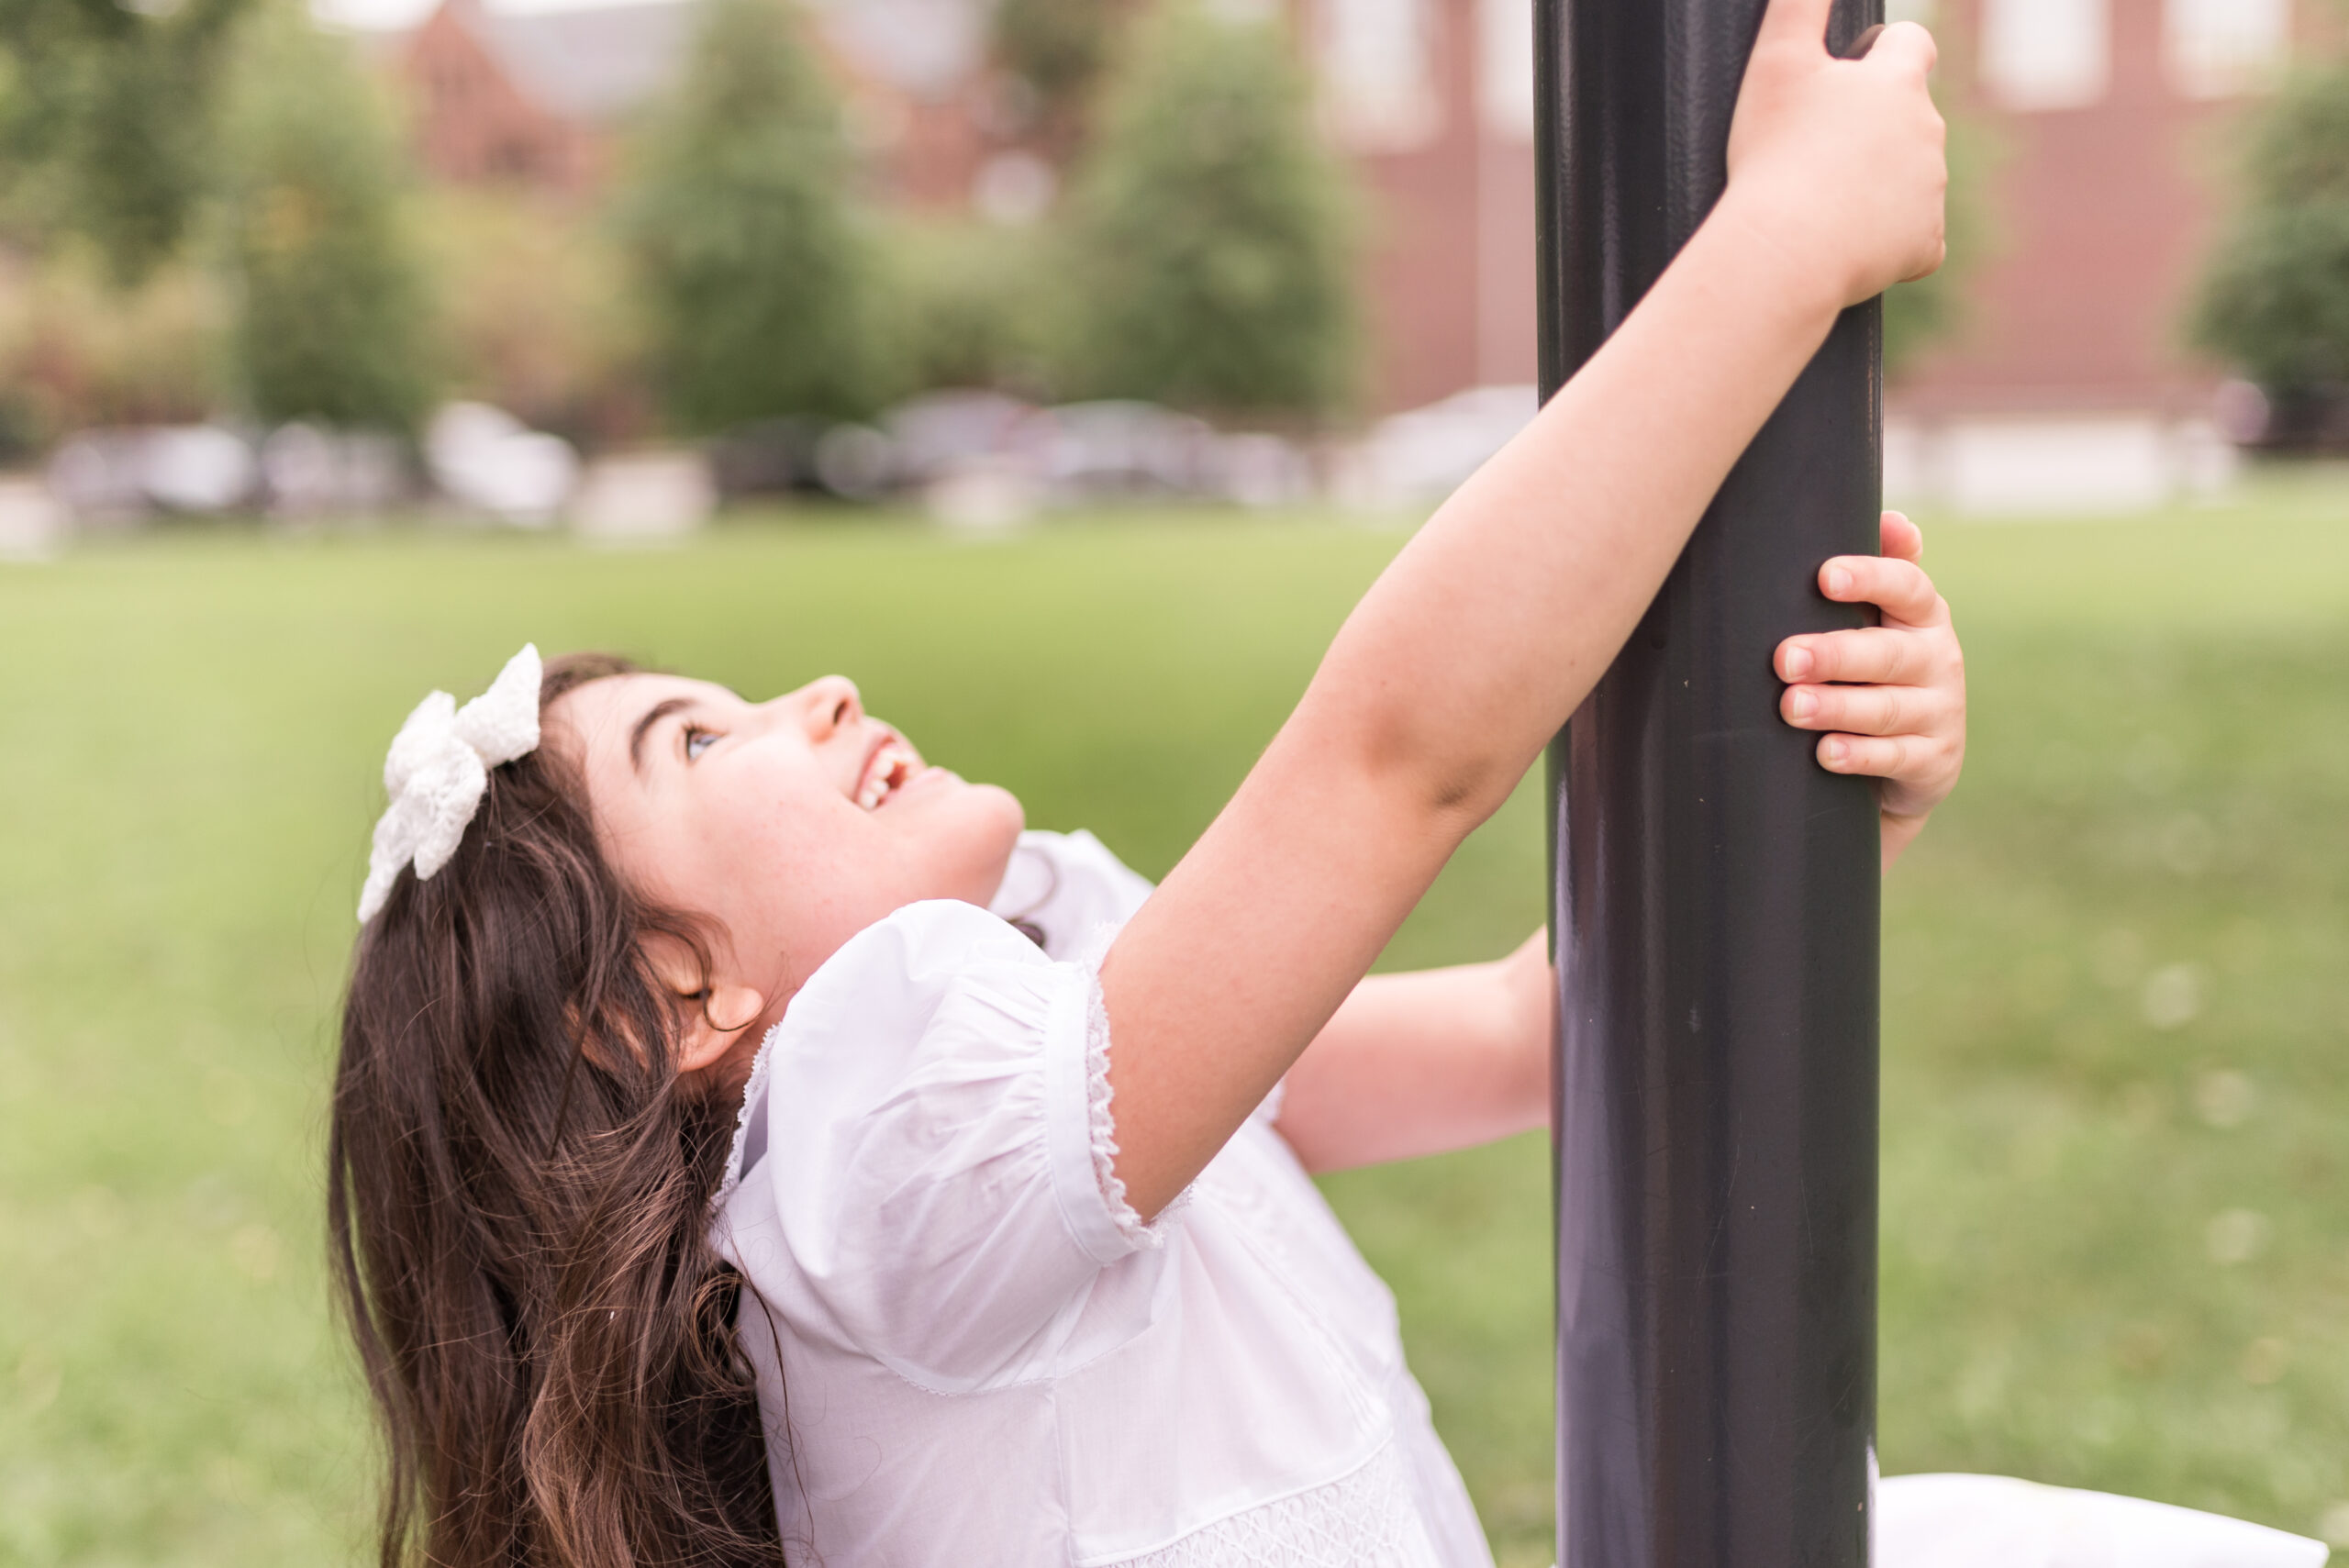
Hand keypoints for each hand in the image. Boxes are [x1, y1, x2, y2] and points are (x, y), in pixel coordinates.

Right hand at [1722, 0, 1946, 309]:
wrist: (1786, 250)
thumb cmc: (1775, 155)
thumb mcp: (1776, 61)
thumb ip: (1799, 3)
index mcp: (1897, 83)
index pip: (1912, 42)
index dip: (1882, 51)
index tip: (1848, 75)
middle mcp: (1928, 131)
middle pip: (1909, 118)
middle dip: (1873, 130)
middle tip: (1814, 154)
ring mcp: (1932, 191)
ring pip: (1911, 178)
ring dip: (1877, 184)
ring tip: (1822, 203)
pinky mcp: (1926, 245)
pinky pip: (1916, 238)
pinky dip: (1888, 240)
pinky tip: (1848, 244)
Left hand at [1774, 513, 1964, 867]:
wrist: (1907, 757)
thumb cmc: (1871, 671)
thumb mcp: (1874, 621)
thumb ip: (1876, 573)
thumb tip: (1893, 519)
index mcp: (1921, 615)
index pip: (1907, 586)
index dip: (1870, 578)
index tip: (1826, 576)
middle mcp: (1938, 658)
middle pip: (1888, 653)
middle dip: (1835, 655)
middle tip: (1785, 657)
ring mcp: (1940, 711)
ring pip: (1887, 709)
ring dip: (1837, 707)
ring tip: (1792, 706)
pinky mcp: (1934, 760)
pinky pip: (1895, 757)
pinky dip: (1859, 756)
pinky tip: (1825, 753)